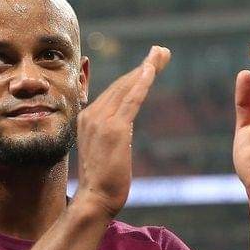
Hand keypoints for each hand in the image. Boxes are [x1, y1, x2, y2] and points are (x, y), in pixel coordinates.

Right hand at [73, 45, 170, 218]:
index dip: (133, 74)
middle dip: (144, 65)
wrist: (95, 199)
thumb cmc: (103, 181)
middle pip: (122, 83)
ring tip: (162, 54)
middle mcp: (92, 114)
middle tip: (162, 51)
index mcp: (88, 118)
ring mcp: (101, 121)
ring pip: (127, 87)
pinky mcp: (114, 130)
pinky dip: (142, 82)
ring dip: (146, 68)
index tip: (149, 62)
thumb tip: (122, 129)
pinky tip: (151, 70)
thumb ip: (110, 134)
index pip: (114, 91)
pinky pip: (131, 100)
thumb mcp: (104, 151)